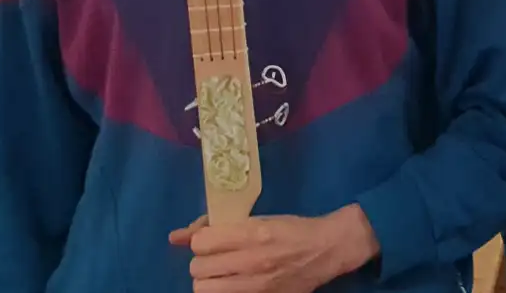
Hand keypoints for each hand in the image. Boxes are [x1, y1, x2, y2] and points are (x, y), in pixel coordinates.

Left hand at [166, 206, 377, 291]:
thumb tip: (176, 236)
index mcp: (253, 233)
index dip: (202, 241)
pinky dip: (222, 291)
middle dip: (203, 262)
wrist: (329, 249)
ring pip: (204, 289)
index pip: (201, 242)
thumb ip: (216, 227)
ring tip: (223, 274)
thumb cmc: (293, 229)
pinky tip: (233, 284)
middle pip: (198, 268)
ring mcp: (257, 284)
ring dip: (209, 281)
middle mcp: (253, 260)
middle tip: (218, 258)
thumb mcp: (257, 219)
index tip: (212, 240)